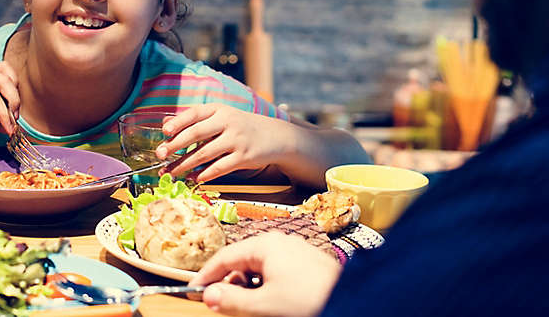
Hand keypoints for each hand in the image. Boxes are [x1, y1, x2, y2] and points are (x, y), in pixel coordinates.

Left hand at [157, 104, 295, 182]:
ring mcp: (237, 139)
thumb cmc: (241, 126)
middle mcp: (228, 122)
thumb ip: (196, 120)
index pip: (194, 113)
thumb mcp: (221, 117)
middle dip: (175, 145)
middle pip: (196, 133)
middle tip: (160, 155)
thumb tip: (165, 123)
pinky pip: (220, 168)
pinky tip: (194, 179)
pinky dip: (205, 174)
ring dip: (185, 164)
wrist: (276, 136)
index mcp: (219, 109)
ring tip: (171, 172)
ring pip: (205, 154)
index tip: (164, 132)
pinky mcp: (244, 157)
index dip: (178, 122)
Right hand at [192, 232, 340, 316]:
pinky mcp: (306, 263)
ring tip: (254, 307)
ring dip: (250, 287)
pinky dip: (267, 286)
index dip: (207, 276)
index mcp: (265, 244)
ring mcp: (294, 251)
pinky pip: (276, 271)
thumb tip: (209, 296)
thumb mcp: (265, 305)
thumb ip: (232, 301)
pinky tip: (272, 302)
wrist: (354, 301)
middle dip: (232, 284)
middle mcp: (279, 242)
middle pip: (242, 261)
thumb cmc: (312, 299)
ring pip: (259, 268)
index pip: (224, 256)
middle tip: (226, 306)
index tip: (195, 290)